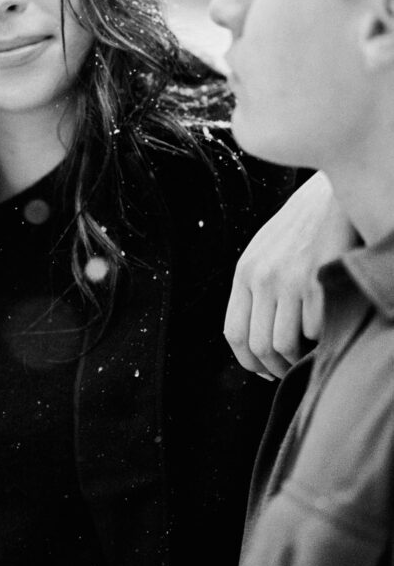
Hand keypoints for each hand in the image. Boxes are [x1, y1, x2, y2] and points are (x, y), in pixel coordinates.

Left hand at [224, 172, 353, 378]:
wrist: (332, 195)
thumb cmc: (302, 227)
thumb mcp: (266, 251)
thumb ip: (256, 286)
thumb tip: (256, 338)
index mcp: (244, 271)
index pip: (234, 332)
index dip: (248, 362)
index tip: (264, 370)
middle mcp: (262, 276)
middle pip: (258, 345)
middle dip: (275, 368)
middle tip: (290, 370)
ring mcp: (289, 278)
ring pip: (285, 345)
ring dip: (299, 359)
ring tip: (309, 353)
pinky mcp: (318, 279)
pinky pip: (316, 330)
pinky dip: (322, 338)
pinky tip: (327, 327)